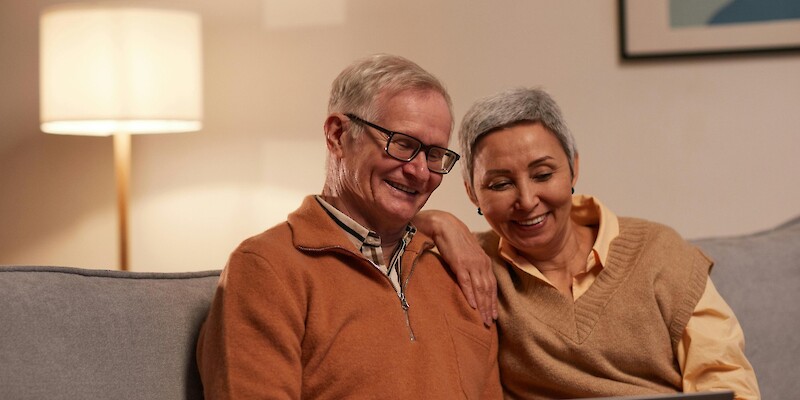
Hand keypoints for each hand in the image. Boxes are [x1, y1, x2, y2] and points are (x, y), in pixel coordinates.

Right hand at [414, 210, 497, 325]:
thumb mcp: (467, 254)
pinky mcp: (459, 263)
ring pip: (480, 289)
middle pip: (488, 290)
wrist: (444, 225)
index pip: (492, 285)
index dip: (493, 302)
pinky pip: (466, 282)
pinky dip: (470, 295)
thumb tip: (473, 280)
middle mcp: (481, 264)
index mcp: (484, 262)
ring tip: (482, 319)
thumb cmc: (454, 240)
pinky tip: (472, 306)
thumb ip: (472, 266)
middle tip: (489, 323)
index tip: (494, 316)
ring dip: (482, 306)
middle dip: (489, 308)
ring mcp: (471, 264)